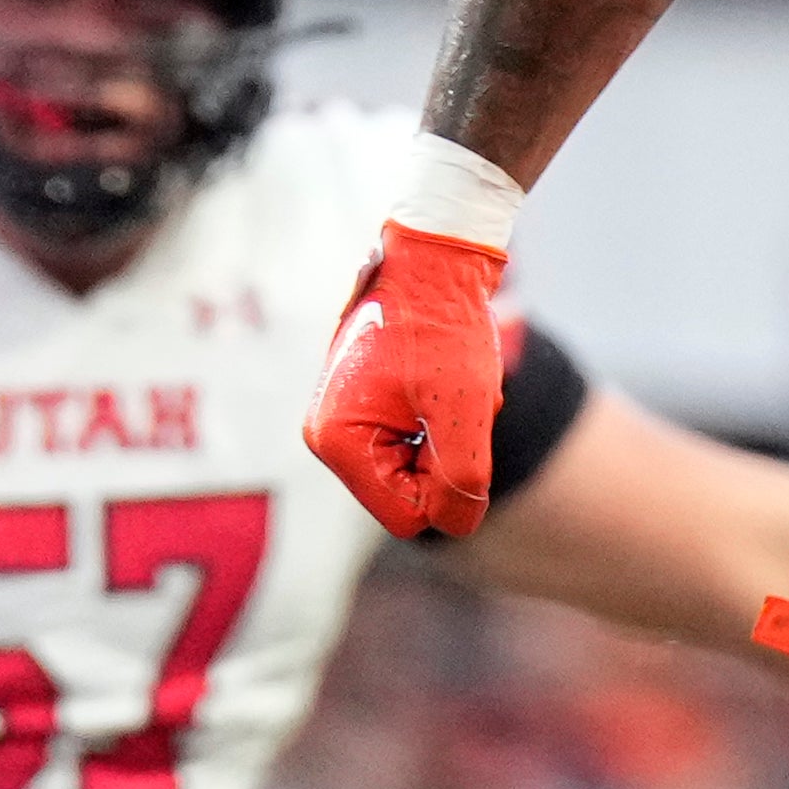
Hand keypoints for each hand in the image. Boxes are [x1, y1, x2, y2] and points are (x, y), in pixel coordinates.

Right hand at [308, 223, 512, 534]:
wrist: (433, 265)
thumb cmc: (445, 329)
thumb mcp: (462, 409)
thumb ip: (461, 478)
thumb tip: (454, 523)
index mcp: (338, 441)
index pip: (406, 516)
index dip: (446, 488)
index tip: (455, 430)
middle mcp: (326, 438)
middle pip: (406, 497)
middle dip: (442, 459)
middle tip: (450, 403)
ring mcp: (339, 425)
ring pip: (412, 474)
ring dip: (442, 440)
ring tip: (444, 391)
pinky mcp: (358, 413)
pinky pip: (410, 449)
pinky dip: (436, 425)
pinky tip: (438, 387)